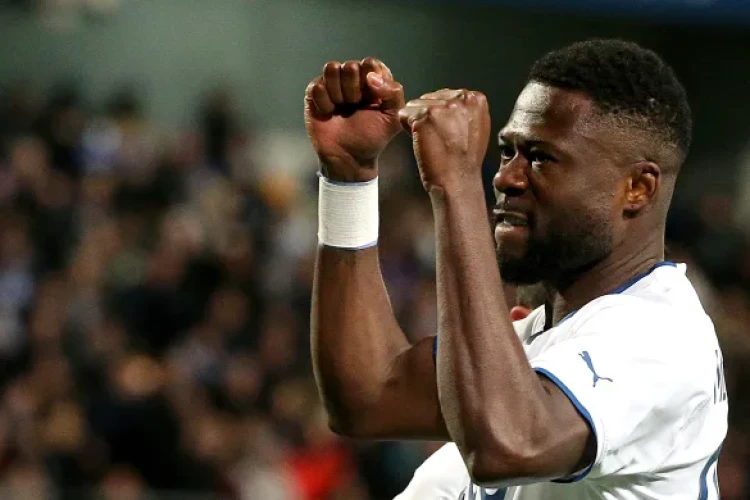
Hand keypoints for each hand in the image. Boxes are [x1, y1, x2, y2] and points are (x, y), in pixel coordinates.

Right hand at [304, 58, 404, 181]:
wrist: (349, 157)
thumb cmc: (372, 137)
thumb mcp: (393, 117)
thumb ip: (394, 93)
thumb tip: (371, 77)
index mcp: (372, 79)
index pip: (370, 63)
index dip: (370, 81)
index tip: (372, 100)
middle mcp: (352, 78)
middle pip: (350, 66)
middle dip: (354, 90)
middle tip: (355, 106)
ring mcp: (332, 83)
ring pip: (331, 68)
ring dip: (338, 93)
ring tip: (342, 108)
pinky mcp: (314, 92)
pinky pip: (317, 86)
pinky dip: (324, 103)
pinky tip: (329, 113)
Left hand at [398, 89, 490, 191]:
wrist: (458, 181)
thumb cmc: (464, 161)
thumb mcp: (476, 128)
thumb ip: (464, 111)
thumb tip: (448, 102)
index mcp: (475, 99)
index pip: (445, 95)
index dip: (440, 114)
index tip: (447, 131)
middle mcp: (461, 98)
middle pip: (430, 97)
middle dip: (428, 116)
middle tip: (438, 138)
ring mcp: (443, 106)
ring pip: (415, 105)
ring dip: (417, 122)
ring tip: (431, 140)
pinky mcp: (425, 116)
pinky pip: (404, 114)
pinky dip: (407, 128)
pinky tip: (421, 141)